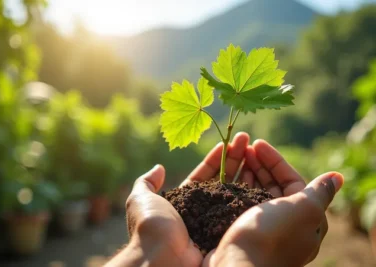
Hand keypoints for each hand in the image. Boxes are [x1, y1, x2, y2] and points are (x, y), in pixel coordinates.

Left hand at [110, 132, 249, 266]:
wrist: (162, 258)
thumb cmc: (152, 226)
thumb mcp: (141, 199)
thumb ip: (147, 183)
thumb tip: (159, 167)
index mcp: (184, 202)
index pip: (203, 176)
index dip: (215, 159)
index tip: (226, 144)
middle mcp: (202, 211)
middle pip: (222, 180)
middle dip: (234, 159)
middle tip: (244, 140)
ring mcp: (217, 220)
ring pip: (234, 192)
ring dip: (245, 170)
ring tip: (255, 149)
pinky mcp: (228, 230)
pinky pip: (241, 208)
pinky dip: (250, 192)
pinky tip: (258, 174)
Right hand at [204, 140, 343, 266]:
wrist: (237, 265)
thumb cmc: (272, 235)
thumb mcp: (304, 210)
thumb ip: (319, 192)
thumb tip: (337, 177)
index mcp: (302, 221)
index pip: (292, 182)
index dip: (276, 161)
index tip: (258, 144)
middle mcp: (282, 225)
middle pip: (271, 186)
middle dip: (259, 164)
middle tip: (244, 147)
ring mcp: (259, 229)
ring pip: (253, 192)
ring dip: (246, 171)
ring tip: (234, 156)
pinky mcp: (239, 230)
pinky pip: (238, 202)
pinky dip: (234, 186)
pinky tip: (226, 175)